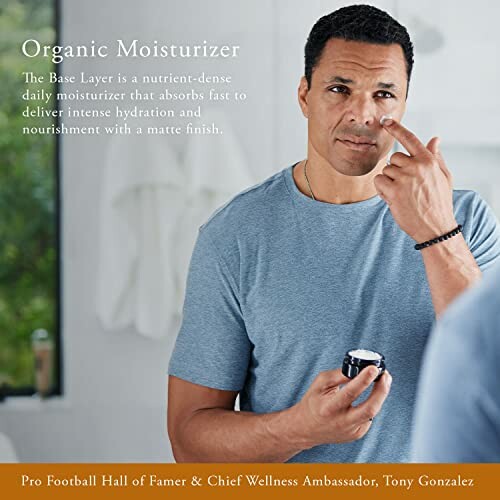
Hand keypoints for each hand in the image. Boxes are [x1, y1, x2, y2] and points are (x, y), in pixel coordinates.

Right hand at [290, 367, 391, 448]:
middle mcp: (341, 421)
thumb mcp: (319, 384)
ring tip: (383, 381)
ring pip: (372, 412)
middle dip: (381, 390)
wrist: (306, 428)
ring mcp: (351, 430)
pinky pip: (368, 416)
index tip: (373, 368)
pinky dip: (370, 404)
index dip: (364, 380)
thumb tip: (359, 369)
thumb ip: (338, 375)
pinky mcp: (357, 434)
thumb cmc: (313, 402)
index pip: (350, 392)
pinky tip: (366, 398)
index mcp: (329, 407)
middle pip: (369, 408)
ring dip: (381, 395)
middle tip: (385, 375)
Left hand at [373, 118, 456, 242]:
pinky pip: (379, 181)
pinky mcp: (393, 192)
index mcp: (428, 161)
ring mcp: (403, 179)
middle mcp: (416, 167)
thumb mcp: (444, 177)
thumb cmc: (439, 202)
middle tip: (407, 185)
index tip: (386, 120)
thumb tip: (435, 139)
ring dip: (390, 181)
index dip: (396, 128)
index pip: (410, 138)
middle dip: (397, 170)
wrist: (435, 227)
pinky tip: (393, 198)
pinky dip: (382, 189)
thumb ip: (436, 157)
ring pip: (386, 171)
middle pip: (394, 158)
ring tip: (403, 194)